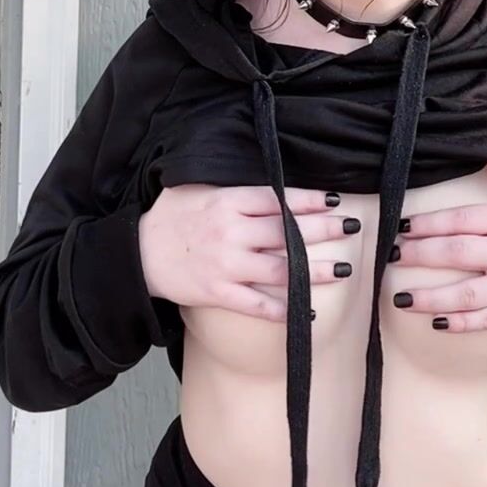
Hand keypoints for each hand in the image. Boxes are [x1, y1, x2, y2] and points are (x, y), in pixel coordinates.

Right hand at [138, 183, 357, 322]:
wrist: (137, 254)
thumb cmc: (170, 217)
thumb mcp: (195, 188)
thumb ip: (231, 186)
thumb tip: (267, 176)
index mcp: (227, 202)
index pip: (276, 199)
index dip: (308, 201)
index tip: (333, 201)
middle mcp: (230, 233)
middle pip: (286, 232)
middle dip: (322, 230)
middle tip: (350, 228)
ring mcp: (225, 265)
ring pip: (279, 269)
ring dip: (313, 271)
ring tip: (341, 269)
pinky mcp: (217, 293)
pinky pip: (256, 303)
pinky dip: (282, 309)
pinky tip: (306, 310)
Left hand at [393, 180, 486, 331]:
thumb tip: (482, 146)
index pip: (462, 219)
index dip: (429, 224)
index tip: (402, 226)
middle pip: (459, 253)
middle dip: (421, 255)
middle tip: (392, 256)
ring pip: (469, 294)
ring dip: (432, 297)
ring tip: (401, 298)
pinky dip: (463, 323)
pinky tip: (438, 322)